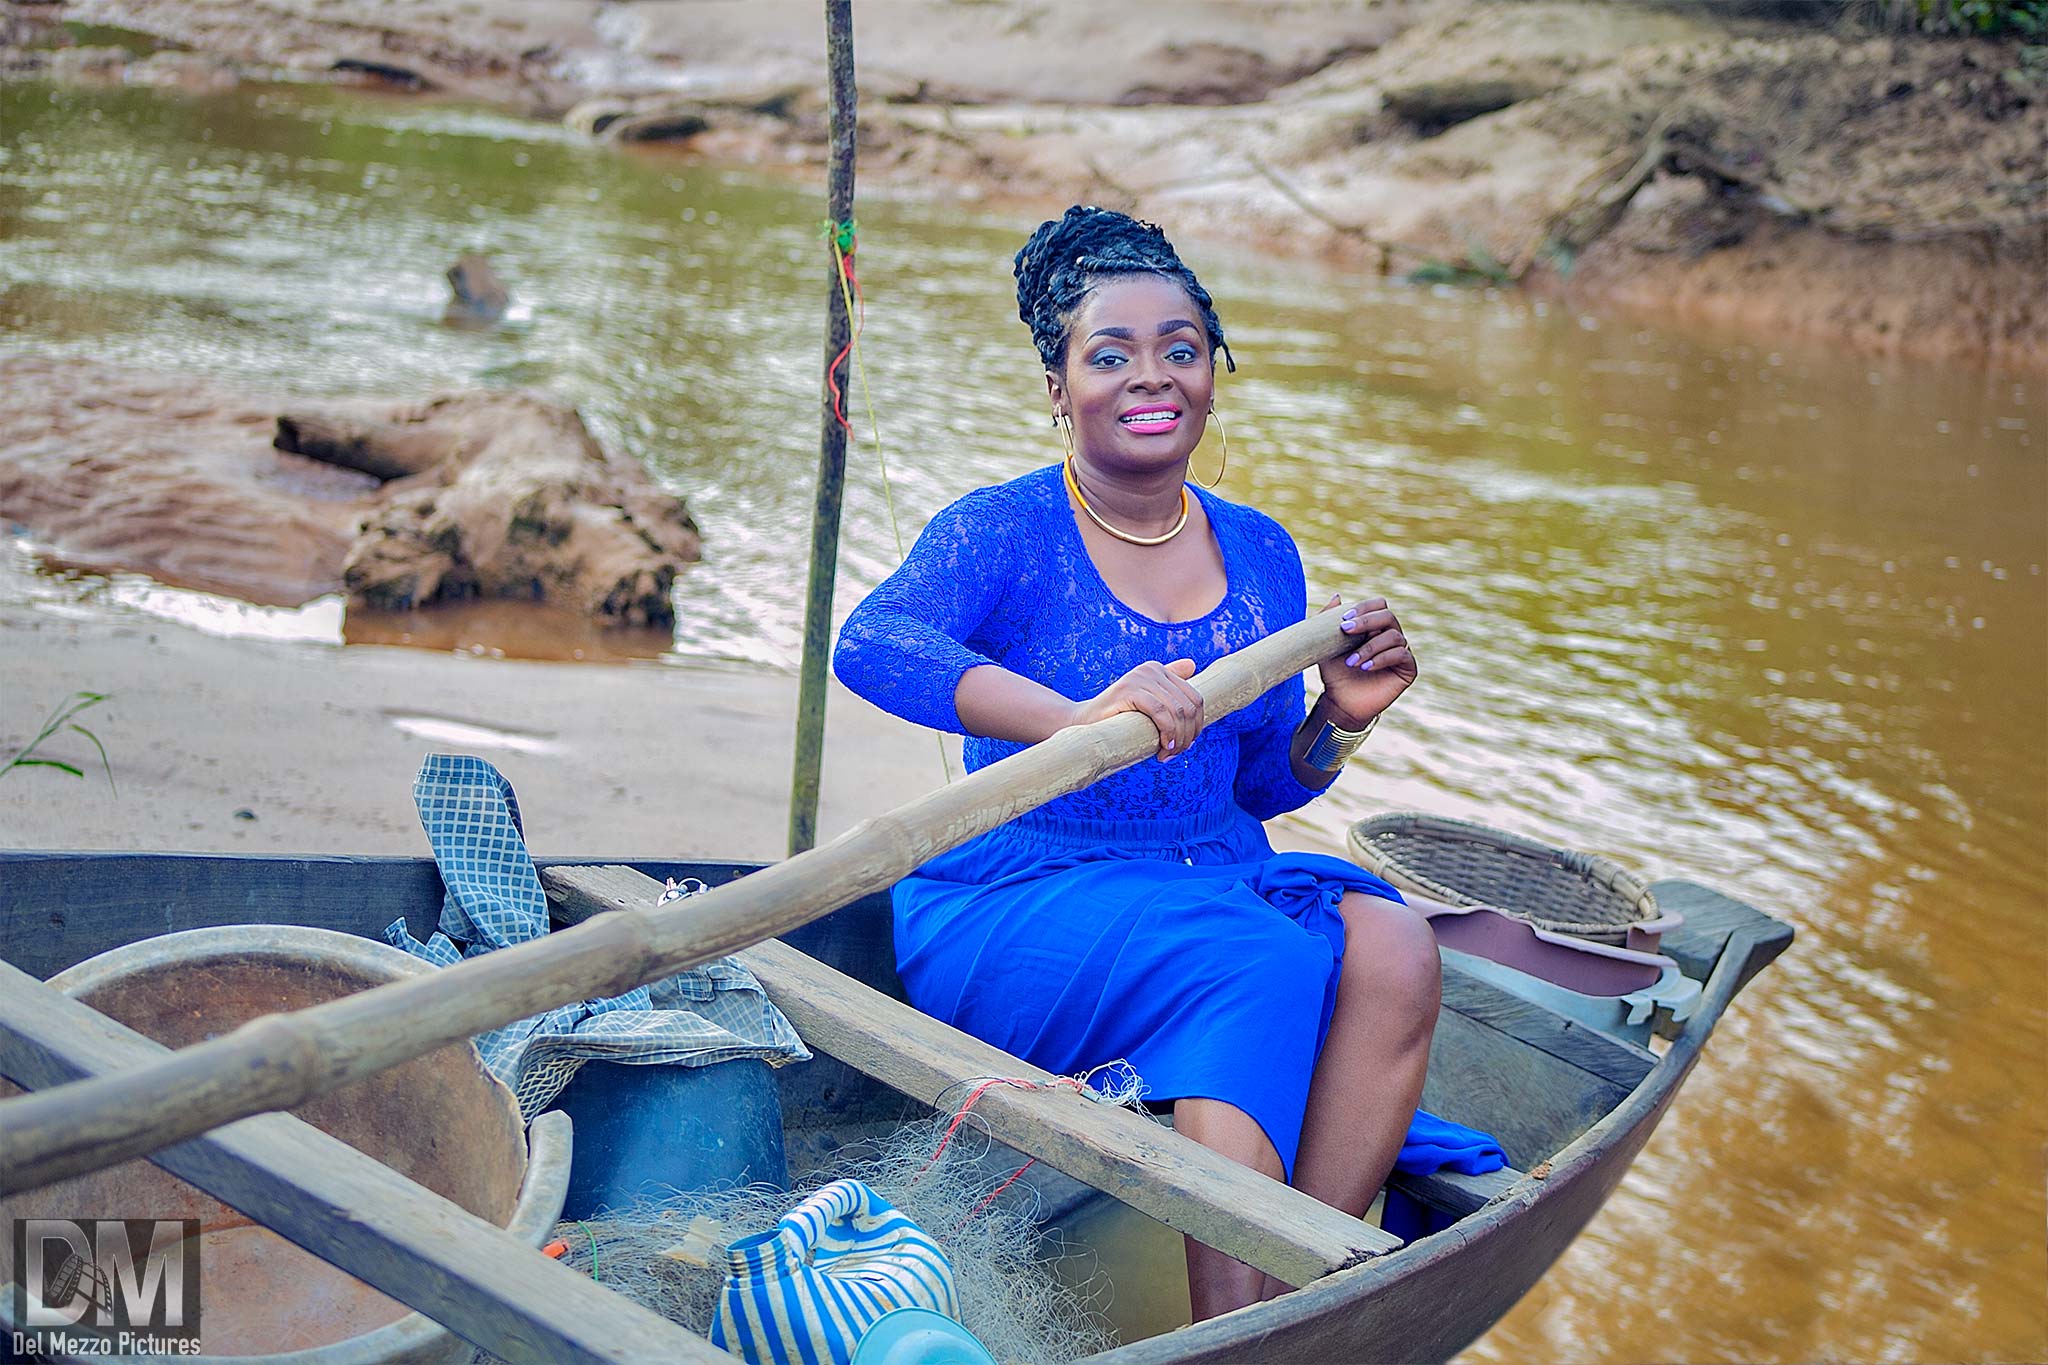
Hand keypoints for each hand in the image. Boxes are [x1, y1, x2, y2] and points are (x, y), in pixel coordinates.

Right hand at [1068, 658, 1204, 761]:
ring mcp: (1140, 677)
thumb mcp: (1147, 703)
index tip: (1185, 745)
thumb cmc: (1118, 718)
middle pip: (1189, 706)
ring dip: (1178, 738)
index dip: (1197, 725)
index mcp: (1158, 670)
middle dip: (1188, 734)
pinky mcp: (1130, 689)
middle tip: (1175, 753)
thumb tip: (1192, 665)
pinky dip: (1167, 732)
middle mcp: (1151, 669)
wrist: (1084, 724)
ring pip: (1177, 711)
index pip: (1195, 698)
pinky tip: (1163, 748)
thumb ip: (1167, 686)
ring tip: (1168, 754)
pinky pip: (1161, 712)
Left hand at [1319, 595, 1415, 725]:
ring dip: (1369, 647)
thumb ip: (1327, 619)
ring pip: (1393, 636)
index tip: (1343, 620)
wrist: (1341, 702)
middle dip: (1366, 621)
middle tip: (1345, 631)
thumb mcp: (1326, 643)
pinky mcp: (1408, 669)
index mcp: (1374, 626)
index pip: (1378, 605)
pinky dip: (1382, 658)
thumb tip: (1337, 596)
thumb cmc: (1335, 672)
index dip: (1363, 608)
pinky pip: (1402, 654)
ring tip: (1351, 662)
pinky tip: (1365, 667)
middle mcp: (1390, 635)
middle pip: (1388, 615)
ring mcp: (1401, 651)